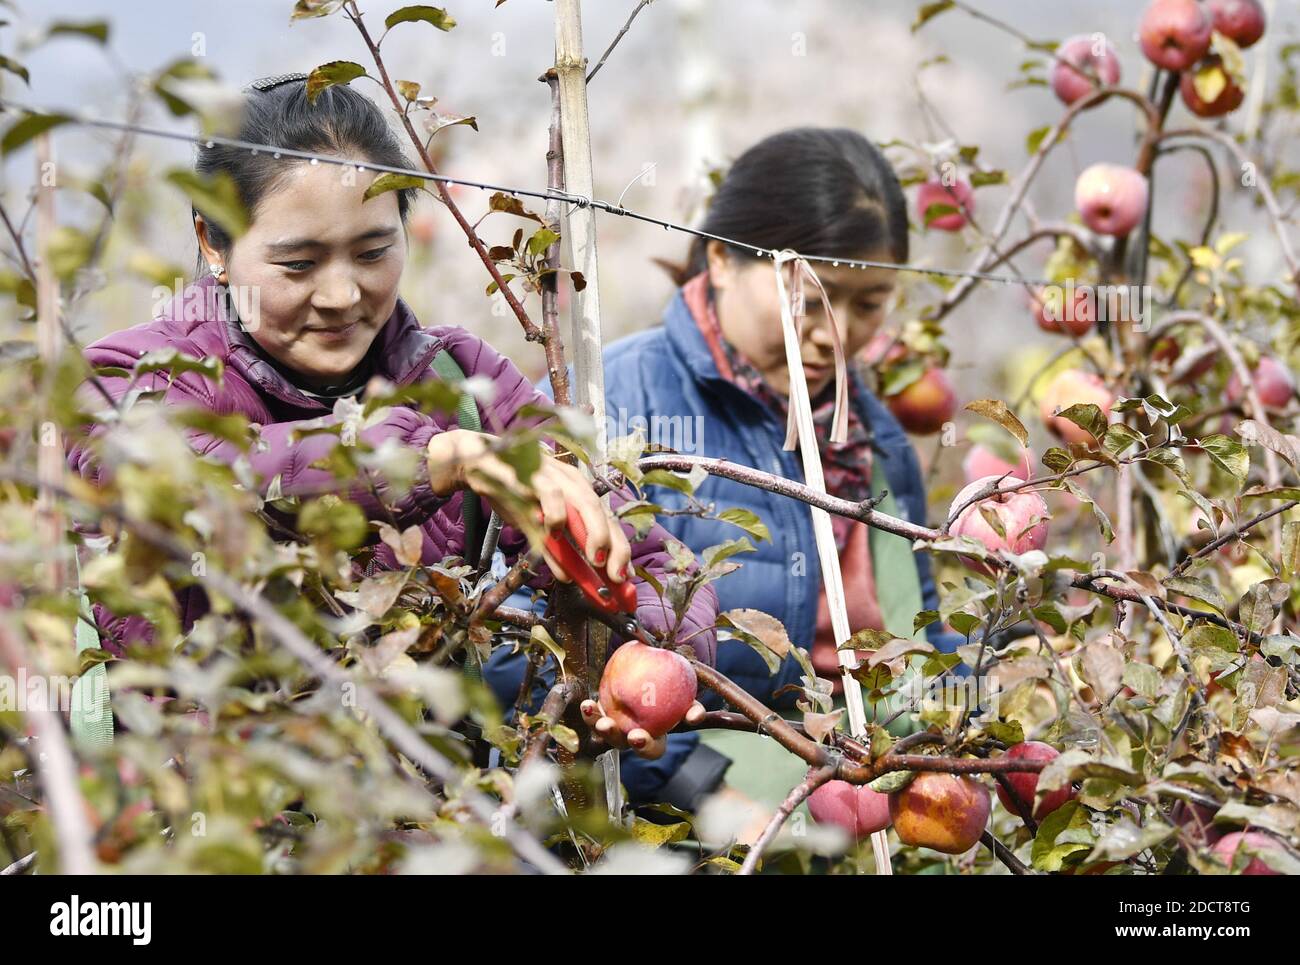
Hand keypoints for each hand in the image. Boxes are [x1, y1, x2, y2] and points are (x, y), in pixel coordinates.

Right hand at [426, 429, 630, 583]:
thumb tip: (569, 578)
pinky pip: (553, 494)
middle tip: (617, 577)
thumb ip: (553, 550)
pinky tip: (554, 532)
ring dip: (594, 532)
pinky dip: (557, 515)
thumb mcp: (535, 528)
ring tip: (596, 559)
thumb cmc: (512, 493)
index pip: (606, 523)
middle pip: (604, 514)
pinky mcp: (535, 474)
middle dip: (615, 547)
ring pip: (586, 502)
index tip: (624, 579)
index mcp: (578, 494)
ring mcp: (556, 477)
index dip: (619, 550)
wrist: (479, 462)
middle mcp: (573, 483)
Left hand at [579, 697, 705, 758]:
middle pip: (627, 745)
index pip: (653, 750)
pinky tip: (587, 704)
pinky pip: (593, 716)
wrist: (648, 674)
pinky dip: (590, 712)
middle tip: (634, 736)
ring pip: (607, 734)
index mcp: (652, 738)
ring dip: (602, 727)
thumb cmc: (669, 689)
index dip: (650, 747)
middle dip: (625, 741)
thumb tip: (695, 716)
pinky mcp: (601, 714)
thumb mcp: (684, 698)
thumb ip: (691, 706)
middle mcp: (631, 737)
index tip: (640, 739)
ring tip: (600, 719)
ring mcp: (615, 727)